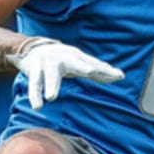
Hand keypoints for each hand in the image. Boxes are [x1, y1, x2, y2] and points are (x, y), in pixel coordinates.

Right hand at [7, 37, 124, 108]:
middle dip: (82, 67)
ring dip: (51, 85)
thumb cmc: (61, 59)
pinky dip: (35, 95)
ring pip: (50, 75)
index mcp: (77, 57)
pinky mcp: (34, 68)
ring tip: (51, 97)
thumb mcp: (79, 63)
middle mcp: (64, 58)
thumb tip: (121, 75)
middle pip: (75, 63)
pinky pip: (34, 84)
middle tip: (92, 71)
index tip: (119, 76)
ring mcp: (48, 62)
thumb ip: (96, 71)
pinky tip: (37, 106)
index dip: (105, 70)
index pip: (93, 64)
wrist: (32, 48)